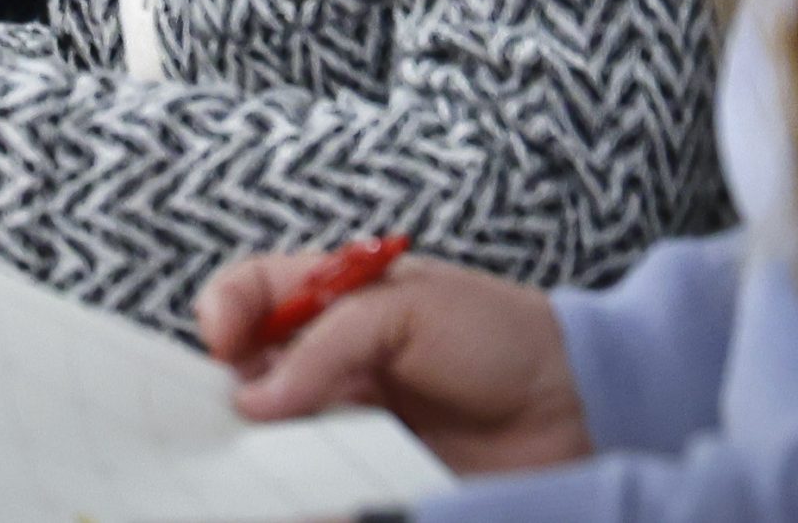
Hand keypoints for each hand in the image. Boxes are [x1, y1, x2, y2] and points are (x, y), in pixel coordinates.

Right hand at [196, 253, 589, 474]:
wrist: (576, 407)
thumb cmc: (499, 334)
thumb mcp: (409, 308)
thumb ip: (328, 342)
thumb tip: (252, 398)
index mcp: (331, 300)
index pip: (247, 295)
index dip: (223, 313)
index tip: (222, 344)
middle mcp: (327, 363)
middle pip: (242, 379)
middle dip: (225, 400)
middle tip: (234, 423)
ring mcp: (345, 424)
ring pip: (271, 445)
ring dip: (261, 458)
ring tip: (271, 470)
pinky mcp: (368, 479)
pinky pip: (316, 492)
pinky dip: (304, 500)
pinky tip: (308, 501)